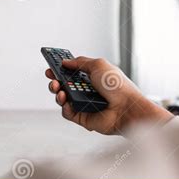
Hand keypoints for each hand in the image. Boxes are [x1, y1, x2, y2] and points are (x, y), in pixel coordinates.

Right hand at [46, 56, 173, 134]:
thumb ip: (80, 62)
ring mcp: (84, 103)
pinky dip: (64, 106)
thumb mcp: (98, 65)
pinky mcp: (82, 117)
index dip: (61, 69)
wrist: (126, 108)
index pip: (72, 72)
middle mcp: (87, 90)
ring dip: (57, 92)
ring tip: (59, 89)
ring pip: (63, 98)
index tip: (52, 66)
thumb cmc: (118, 86)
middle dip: (56, 80)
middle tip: (52, 77)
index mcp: (92, 77)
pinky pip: (67, 112)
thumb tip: (66, 62)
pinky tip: (66, 101)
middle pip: (65, 85)